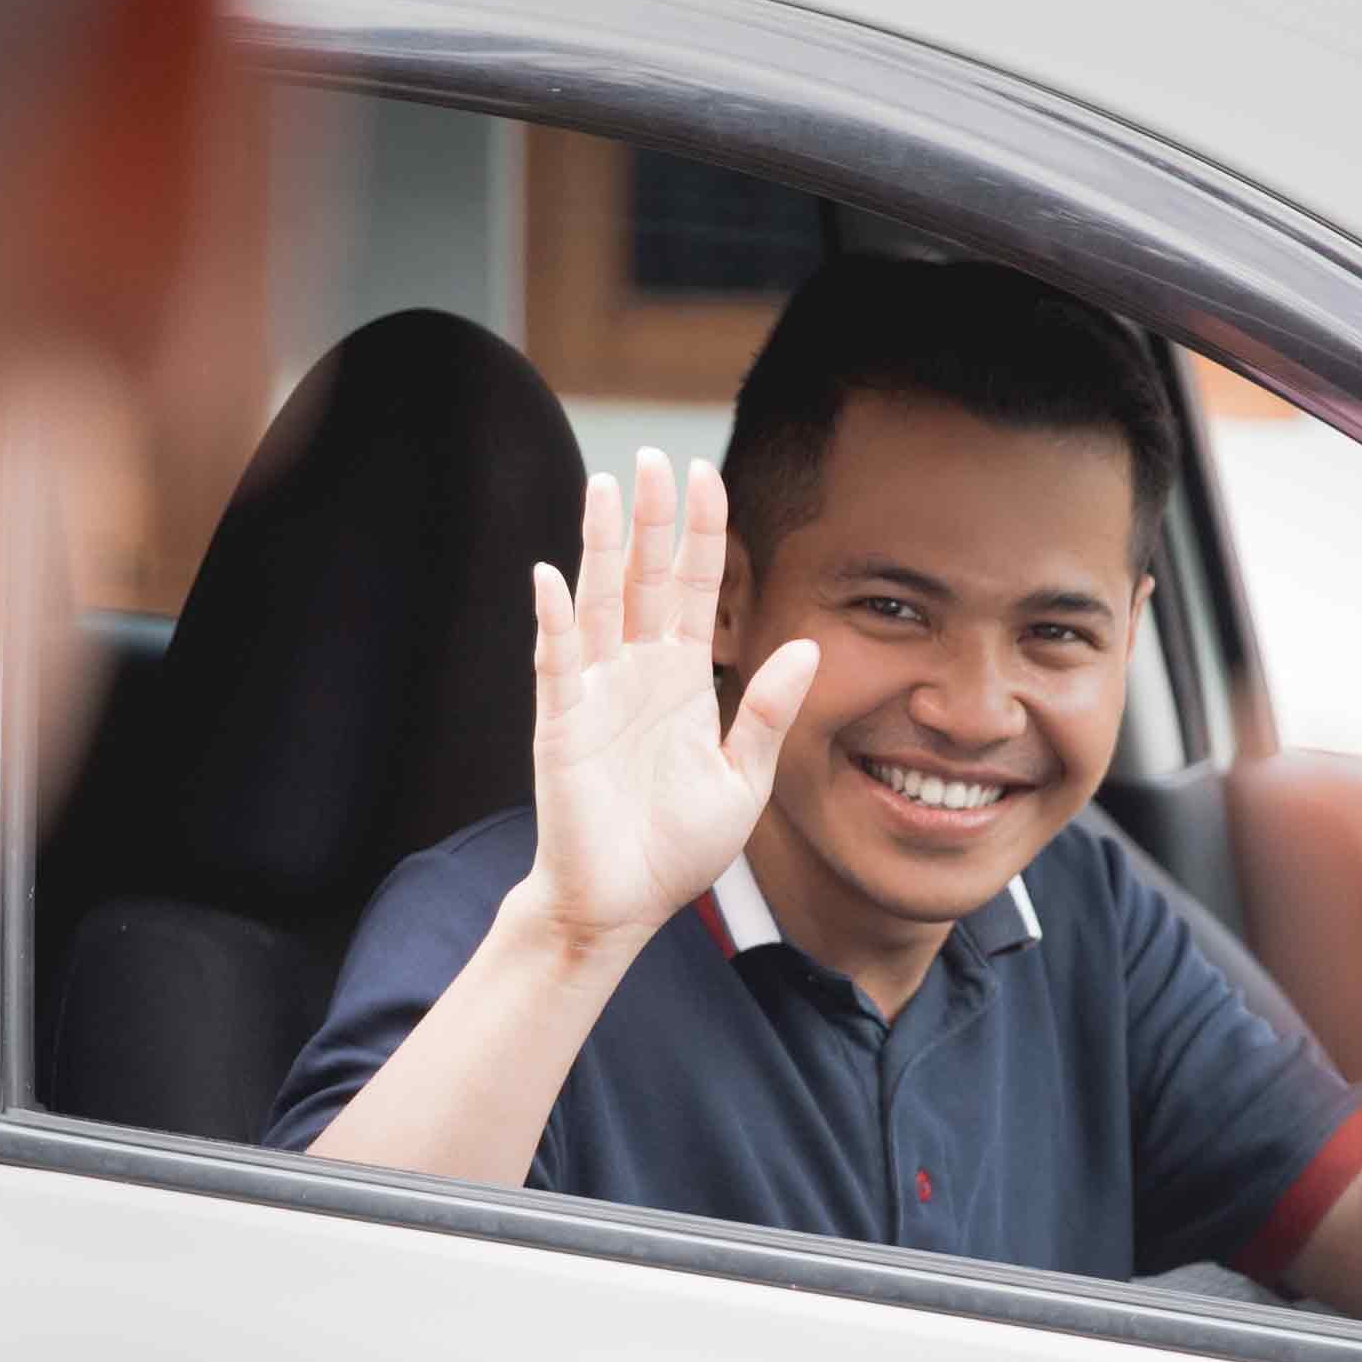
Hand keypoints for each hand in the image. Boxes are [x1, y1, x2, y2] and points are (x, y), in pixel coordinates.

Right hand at [523, 449, 816, 954]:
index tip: (709, 477)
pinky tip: (554, 576)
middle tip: (655, 455)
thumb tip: (808, 647)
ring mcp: (596, 693)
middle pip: (647, 579)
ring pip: (599, 602)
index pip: (698, 592)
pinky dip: (555, 619)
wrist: (621, 905)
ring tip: (607, 488)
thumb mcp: (744, 780)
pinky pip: (558, 661)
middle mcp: (638, 673)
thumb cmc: (677, 848)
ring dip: (601, 546)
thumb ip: (769, 713)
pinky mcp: (562, 724)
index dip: (703, 536)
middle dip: (653, 519)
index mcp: (684, 681)